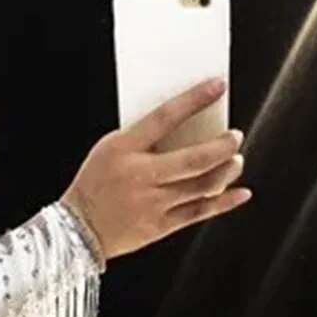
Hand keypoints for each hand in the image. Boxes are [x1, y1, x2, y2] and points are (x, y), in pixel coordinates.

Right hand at [62, 78, 250, 260]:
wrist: (76, 230)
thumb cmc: (93, 186)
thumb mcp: (110, 149)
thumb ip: (143, 137)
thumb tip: (185, 126)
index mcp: (125, 150)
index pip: (165, 117)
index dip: (195, 100)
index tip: (218, 86)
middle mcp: (141, 177)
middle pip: (195, 158)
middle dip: (223, 145)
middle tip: (234, 136)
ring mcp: (152, 204)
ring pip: (203, 185)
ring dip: (227, 170)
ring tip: (235, 160)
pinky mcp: (159, 226)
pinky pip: (199, 212)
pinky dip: (224, 202)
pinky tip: (240, 193)